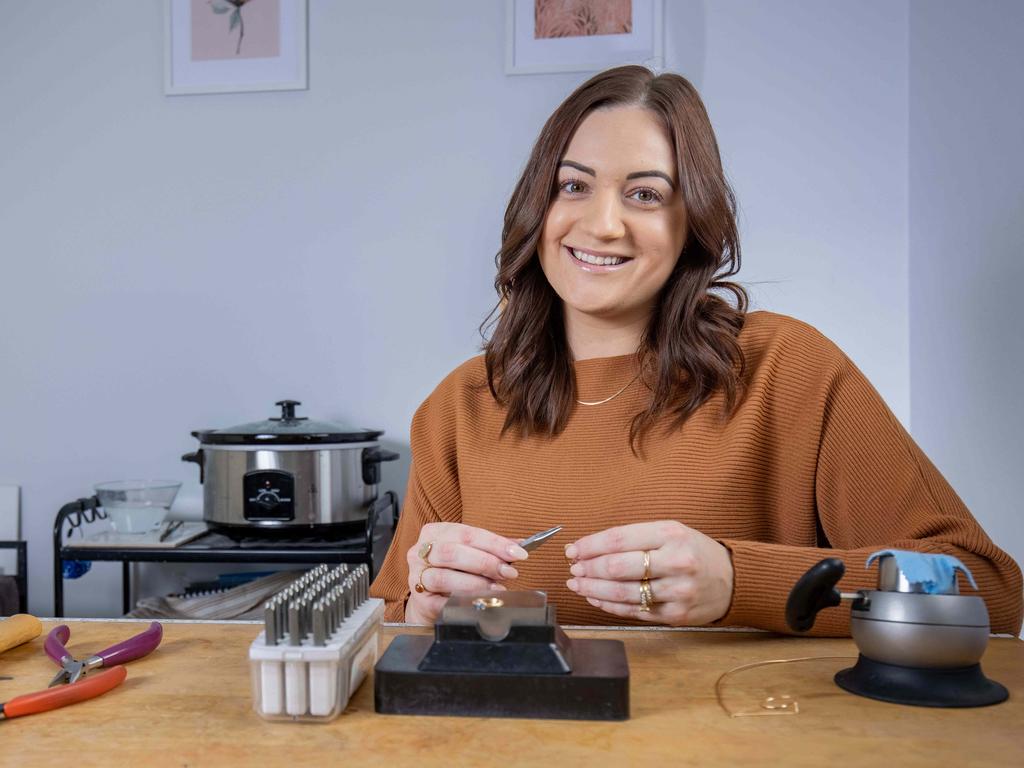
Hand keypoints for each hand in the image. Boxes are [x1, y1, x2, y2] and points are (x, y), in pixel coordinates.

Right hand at [404, 522, 529, 623]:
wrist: (429, 599)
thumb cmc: (452, 571)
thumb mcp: (469, 553)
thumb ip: (492, 548)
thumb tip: (520, 545)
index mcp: (435, 532)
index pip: (467, 533)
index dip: (495, 543)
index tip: (518, 553)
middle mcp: (420, 551)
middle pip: (453, 552)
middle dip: (486, 562)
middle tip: (509, 572)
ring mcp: (417, 576)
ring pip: (444, 577)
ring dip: (475, 583)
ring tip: (497, 588)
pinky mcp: (419, 600)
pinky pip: (441, 602)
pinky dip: (462, 601)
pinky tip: (478, 601)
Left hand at [564, 521, 733, 625]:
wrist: (732, 580)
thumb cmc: (694, 552)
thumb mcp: (670, 532)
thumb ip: (633, 538)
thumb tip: (589, 548)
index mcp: (671, 534)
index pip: (619, 539)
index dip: (590, 546)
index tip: (572, 550)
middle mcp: (676, 562)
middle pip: (617, 567)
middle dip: (588, 568)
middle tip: (573, 568)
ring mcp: (676, 591)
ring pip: (622, 593)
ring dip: (592, 589)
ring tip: (577, 584)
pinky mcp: (675, 615)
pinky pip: (633, 611)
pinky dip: (608, 605)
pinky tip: (595, 598)